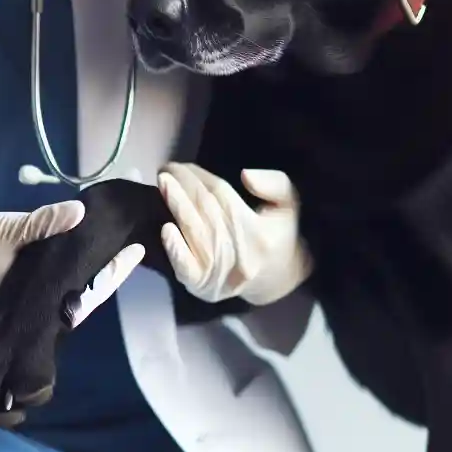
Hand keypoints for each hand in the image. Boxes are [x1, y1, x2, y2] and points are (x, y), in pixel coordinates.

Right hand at [0, 200, 144, 320]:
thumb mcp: (7, 230)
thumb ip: (41, 222)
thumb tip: (78, 211)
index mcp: (44, 296)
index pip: (90, 290)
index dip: (115, 272)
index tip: (137, 251)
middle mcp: (50, 295)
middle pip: (93, 285)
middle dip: (118, 265)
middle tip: (142, 238)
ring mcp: (47, 284)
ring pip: (84, 275)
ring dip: (105, 258)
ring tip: (128, 234)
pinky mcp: (42, 270)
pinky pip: (72, 264)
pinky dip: (88, 250)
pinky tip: (102, 235)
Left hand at [157, 162, 311, 305]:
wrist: (274, 280)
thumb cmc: (277, 235)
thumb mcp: (289, 205)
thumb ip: (275, 184)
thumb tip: (246, 175)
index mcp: (259, 232)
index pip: (223, 196)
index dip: (201, 177)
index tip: (184, 164)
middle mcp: (239, 253)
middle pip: (205, 211)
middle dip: (183, 186)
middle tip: (166, 168)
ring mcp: (220, 273)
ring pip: (193, 232)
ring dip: (175, 205)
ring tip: (163, 184)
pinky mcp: (203, 287)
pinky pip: (186, 268)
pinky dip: (175, 249)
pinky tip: (165, 230)